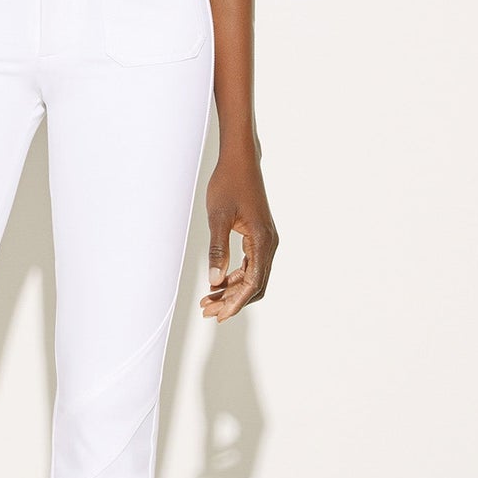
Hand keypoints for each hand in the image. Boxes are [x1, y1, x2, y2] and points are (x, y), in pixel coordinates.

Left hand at [201, 147, 277, 321]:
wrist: (240, 161)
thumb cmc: (228, 184)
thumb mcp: (218, 218)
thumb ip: (218, 250)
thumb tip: (214, 280)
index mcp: (262, 241)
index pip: (252, 283)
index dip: (235, 302)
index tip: (219, 316)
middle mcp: (269, 243)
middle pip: (255, 285)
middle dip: (232, 301)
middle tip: (208, 312)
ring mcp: (266, 240)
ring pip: (253, 276)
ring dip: (232, 290)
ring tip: (208, 301)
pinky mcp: (260, 236)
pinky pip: (251, 265)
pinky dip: (235, 277)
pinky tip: (217, 283)